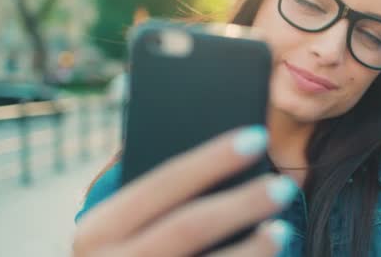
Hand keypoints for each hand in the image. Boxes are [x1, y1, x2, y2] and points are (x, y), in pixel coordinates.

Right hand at [73, 126, 295, 256]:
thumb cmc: (116, 255)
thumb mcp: (111, 230)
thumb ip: (148, 203)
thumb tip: (220, 162)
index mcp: (97, 229)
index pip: (163, 184)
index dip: (213, 159)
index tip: (257, 137)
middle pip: (189, 227)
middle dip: (241, 204)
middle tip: (283, 187)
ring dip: (252, 249)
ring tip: (282, 229)